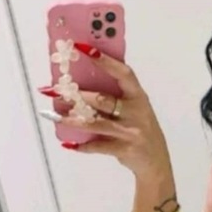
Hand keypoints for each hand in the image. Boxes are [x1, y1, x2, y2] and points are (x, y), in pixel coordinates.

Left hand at [46, 43, 172, 181]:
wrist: (156, 161)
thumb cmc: (141, 130)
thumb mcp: (137, 110)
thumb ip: (118, 98)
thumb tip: (84, 86)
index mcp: (139, 97)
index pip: (123, 74)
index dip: (105, 61)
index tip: (84, 49)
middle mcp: (136, 113)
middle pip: (103, 100)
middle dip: (78, 96)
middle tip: (56, 90)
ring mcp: (130, 132)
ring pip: (96, 123)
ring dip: (74, 120)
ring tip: (56, 117)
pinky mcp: (124, 149)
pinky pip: (98, 146)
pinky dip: (83, 146)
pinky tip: (70, 144)